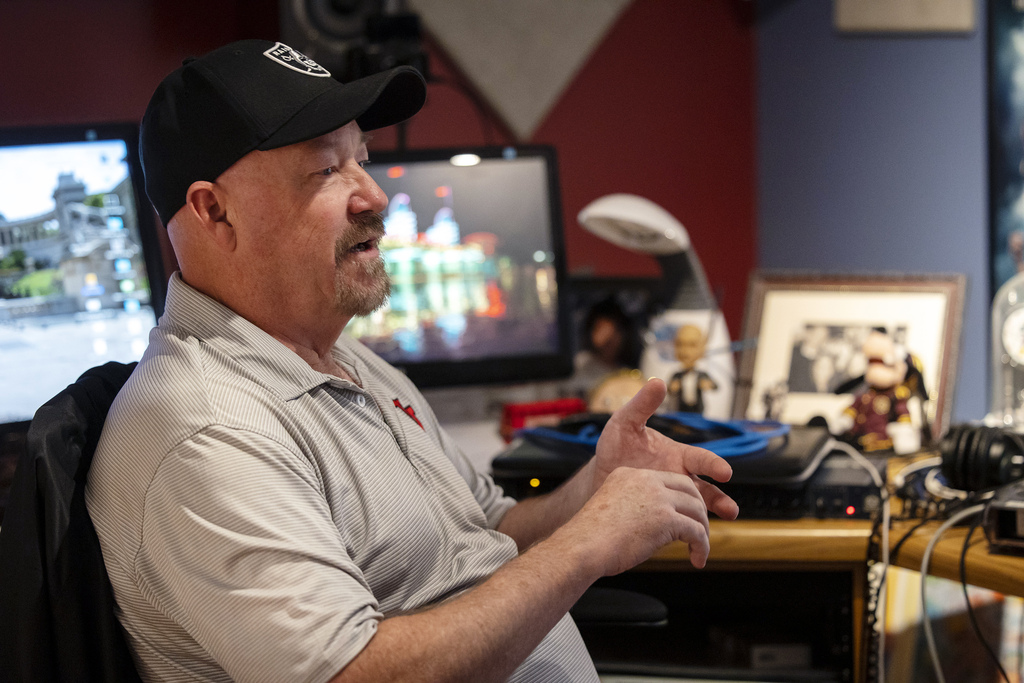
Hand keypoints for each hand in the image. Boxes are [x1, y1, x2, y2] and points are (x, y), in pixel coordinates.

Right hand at [560, 465, 716, 571]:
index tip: (686, 516)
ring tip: (699, 550)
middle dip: (698, 512)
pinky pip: (696, 532)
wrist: (582, 547)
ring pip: (697, 510)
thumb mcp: (612, 509)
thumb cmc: (591, 539)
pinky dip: (702, 547)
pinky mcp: (667, 519)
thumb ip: (634, 508)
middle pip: (689, 489)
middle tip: (698, 532)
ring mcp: (658, 498)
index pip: (669, 479)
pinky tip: (697, 559)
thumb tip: (656, 527)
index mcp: (630, 475)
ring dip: (702, 531)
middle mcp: (646, 480)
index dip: (683, 498)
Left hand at [591, 378, 738, 522]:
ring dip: (710, 517)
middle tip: (730, 509)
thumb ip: (641, 405)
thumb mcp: (624, 424)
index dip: (712, 464)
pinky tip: (689, 540)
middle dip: (719, 498)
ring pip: (698, 508)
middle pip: (706, 488)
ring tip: (719, 529)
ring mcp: (674, 496)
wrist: (600, 477)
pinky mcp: (665, 514)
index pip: (700, 459)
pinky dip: (687, 530)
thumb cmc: (615, 448)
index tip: (724, 471)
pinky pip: (680, 523)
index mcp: (677, 455)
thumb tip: (657, 381)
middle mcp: (680, 476)